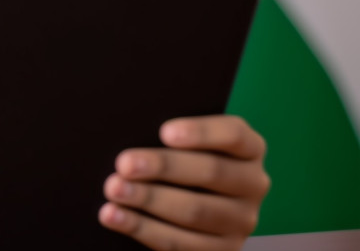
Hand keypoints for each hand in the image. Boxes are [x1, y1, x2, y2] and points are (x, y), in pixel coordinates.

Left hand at [99, 115, 269, 249]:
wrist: (187, 199)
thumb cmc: (179, 156)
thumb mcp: (184, 141)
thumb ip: (169, 135)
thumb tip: (131, 128)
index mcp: (249, 148)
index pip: (233, 135)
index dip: (201, 133)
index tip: (164, 131)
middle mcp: (252, 184)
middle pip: (212, 172)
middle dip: (164, 167)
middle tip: (124, 163)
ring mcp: (241, 221)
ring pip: (196, 211)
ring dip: (149, 200)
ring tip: (113, 189)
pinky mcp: (222, 249)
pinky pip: (181, 243)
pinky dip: (142, 229)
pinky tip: (114, 216)